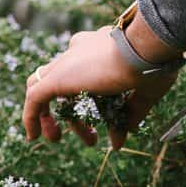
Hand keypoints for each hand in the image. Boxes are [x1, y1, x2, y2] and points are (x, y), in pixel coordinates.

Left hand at [21, 26, 182, 147]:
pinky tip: (34, 137)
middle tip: (91, 139)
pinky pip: (34, 98)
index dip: (94, 103)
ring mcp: (66, 63)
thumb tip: (126, 132)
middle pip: (66, 85)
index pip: (87, 75)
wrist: (145, 47)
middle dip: (74, 114)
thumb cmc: (153, 63)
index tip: (110, 126)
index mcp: (99, 47)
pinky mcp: (57, 77)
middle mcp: (79, 50)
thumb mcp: (145, 91)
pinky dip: (32, 117)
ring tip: (56, 139)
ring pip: (46, 88)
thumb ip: (134, 111)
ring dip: (50, 115)